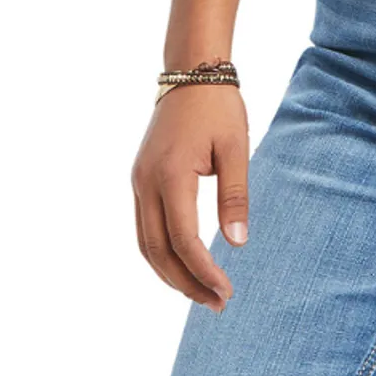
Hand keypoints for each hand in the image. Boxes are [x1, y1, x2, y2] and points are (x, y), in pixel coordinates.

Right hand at [130, 82, 249, 308]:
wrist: (190, 72)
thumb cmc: (219, 107)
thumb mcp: (235, 148)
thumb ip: (234, 196)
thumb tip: (237, 244)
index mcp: (170, 175)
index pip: (183, 240)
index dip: (203, 271)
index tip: (226, 291)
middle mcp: (146, 183)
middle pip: (158, 251)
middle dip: (185, 283)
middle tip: (216, 303)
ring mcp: (138, 182)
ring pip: (146, 244)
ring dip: (170, 273)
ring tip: (201, 293)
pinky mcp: (140, 179)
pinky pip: (145, 228)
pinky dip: (161, 253)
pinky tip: (183, 264)